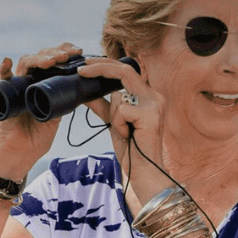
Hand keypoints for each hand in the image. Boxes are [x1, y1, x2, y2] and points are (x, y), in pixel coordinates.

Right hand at [0, 43, 82, 179]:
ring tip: (51, 61)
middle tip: (68, 56)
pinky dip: (3, 69)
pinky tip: (7, 61)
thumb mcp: (57, 115)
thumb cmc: (38, 135)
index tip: (79, 52)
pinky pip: (2, 78)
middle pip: (41, 57)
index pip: (54, 60)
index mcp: (46, 83)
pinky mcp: (5, 95)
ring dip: (39, 59)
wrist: (22, 152)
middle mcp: (31, 80)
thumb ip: (65, 102)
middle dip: (56, 53)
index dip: (65, 51)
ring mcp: (18, 85)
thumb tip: (82, 89)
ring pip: (26, 63)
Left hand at [79, 57, 173, 200]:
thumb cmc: (132, 149)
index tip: (86, 65)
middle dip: (99, 68)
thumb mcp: (114, 122)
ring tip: (125, 132)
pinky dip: (118, 124)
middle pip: (124, 72)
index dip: (106, 65)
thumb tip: (85, 93)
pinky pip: (121, 111)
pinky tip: (128, 135)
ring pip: (118, 96)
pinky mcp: (151, 115)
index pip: (126, 72)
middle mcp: (155, 97)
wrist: (145, 171)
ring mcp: (155, 104)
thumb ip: (103, 106)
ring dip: (113, 116)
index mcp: (149, 96)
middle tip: (81, 71)